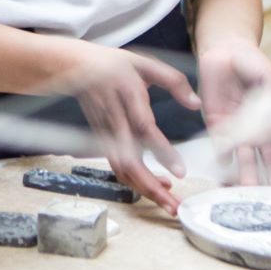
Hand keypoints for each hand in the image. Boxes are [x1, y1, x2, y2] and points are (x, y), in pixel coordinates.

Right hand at [61, 43, 201, 212]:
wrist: (74, 68)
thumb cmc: (113, 64)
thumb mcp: (145, 63)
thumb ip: (173, 81)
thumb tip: (196, 104)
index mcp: (128, 97)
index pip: (145, 129)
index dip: (162, 152)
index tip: (180, 172)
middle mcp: (116, 119)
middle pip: (130, 161)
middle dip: (152, 187)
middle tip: (174, 205)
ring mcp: (107, 133)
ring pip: (122, 169)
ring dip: (145, 190)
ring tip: (169, 204)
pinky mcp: (103, 140)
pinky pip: (119, 167)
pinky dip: (136, 182)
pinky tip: (155, 186)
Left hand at [197, 40, 270, 184]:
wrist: (224, 50)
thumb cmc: (252, 62)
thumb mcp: (268, 79)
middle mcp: (258, 128)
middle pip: (267, 157)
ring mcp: (238, 127)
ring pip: (245, 155)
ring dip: (248, 172)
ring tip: (249, 190)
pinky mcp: (217, 122)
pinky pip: (220, 142)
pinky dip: (222, 154)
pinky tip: (225, 165)